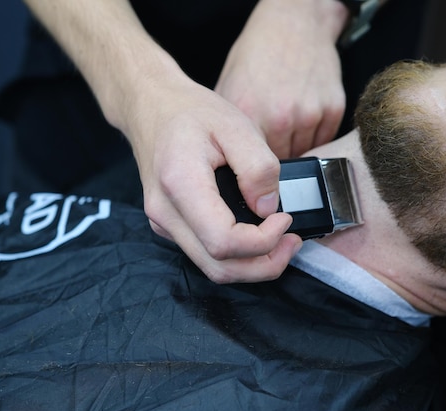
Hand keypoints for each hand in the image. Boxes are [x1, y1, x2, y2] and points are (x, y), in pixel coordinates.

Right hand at [128, 79, 302, 282]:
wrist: (152, 108)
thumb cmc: (191, 112)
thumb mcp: (235, 125)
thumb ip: (258, 167)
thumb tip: (268, 208)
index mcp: (180, 185)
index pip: (223, 241)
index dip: (262, 242)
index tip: (284, 218)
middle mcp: (165, 212)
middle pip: (218, 267)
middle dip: (263, 265)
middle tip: (293, 241)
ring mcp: (163, 223)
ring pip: (211, 268)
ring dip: (252, 265)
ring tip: (281, 240)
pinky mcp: (169, 225)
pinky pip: (205, 254)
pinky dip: (236, 255)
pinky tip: (256, 233)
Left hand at [215, 0, 348, 157]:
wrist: (294, 23)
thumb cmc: (258, 53)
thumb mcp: (228, 86)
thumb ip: (229, 126)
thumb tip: (225, 157)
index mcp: (250, 113)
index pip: (250, 162)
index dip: (251, 163)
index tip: (252, 159)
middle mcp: (281, 117)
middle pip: (279, 162)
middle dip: (274, 155)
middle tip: (271, 138)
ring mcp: (310, 114)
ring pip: (303, 153)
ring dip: (296, 146)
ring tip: (287, 123)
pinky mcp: (333, 109)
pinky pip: (324, 140)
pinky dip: (314, 135)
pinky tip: (303, 116)